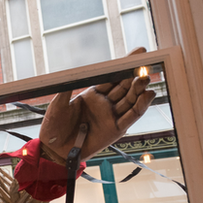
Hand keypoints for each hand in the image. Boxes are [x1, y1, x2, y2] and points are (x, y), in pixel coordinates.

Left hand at [39, 47, 154, 161]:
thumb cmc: (53, 127)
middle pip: (124, 87)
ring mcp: (111, 116)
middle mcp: (104, 104)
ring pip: (130, 100)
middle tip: (144, 66)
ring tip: (145, 78)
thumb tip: (72, 73)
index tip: (138, 52)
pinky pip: (131, 116)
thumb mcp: (58, 105)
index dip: (124, 66)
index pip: (111, 77)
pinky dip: (141, 106)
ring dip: (139, 89)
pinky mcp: (115, 130)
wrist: (54, 150)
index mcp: (92, 95)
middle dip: (135, 76)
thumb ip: (66, 90)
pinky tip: (149, 95)